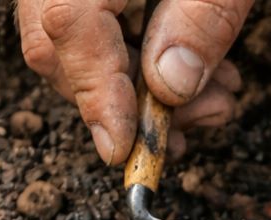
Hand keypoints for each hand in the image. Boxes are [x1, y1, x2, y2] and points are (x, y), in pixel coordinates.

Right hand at [17, 0, 252, 163]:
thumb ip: (202, 19)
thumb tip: (168, 90)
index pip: (66, 23)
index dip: (95, 93)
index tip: (122, 148)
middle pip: (58, 43)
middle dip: (126, 101)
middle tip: (190, 127)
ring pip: (72, 43)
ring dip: (141, 90)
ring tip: (212, 101)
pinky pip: (92, 25)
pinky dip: (138, 61)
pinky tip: (195, 76)